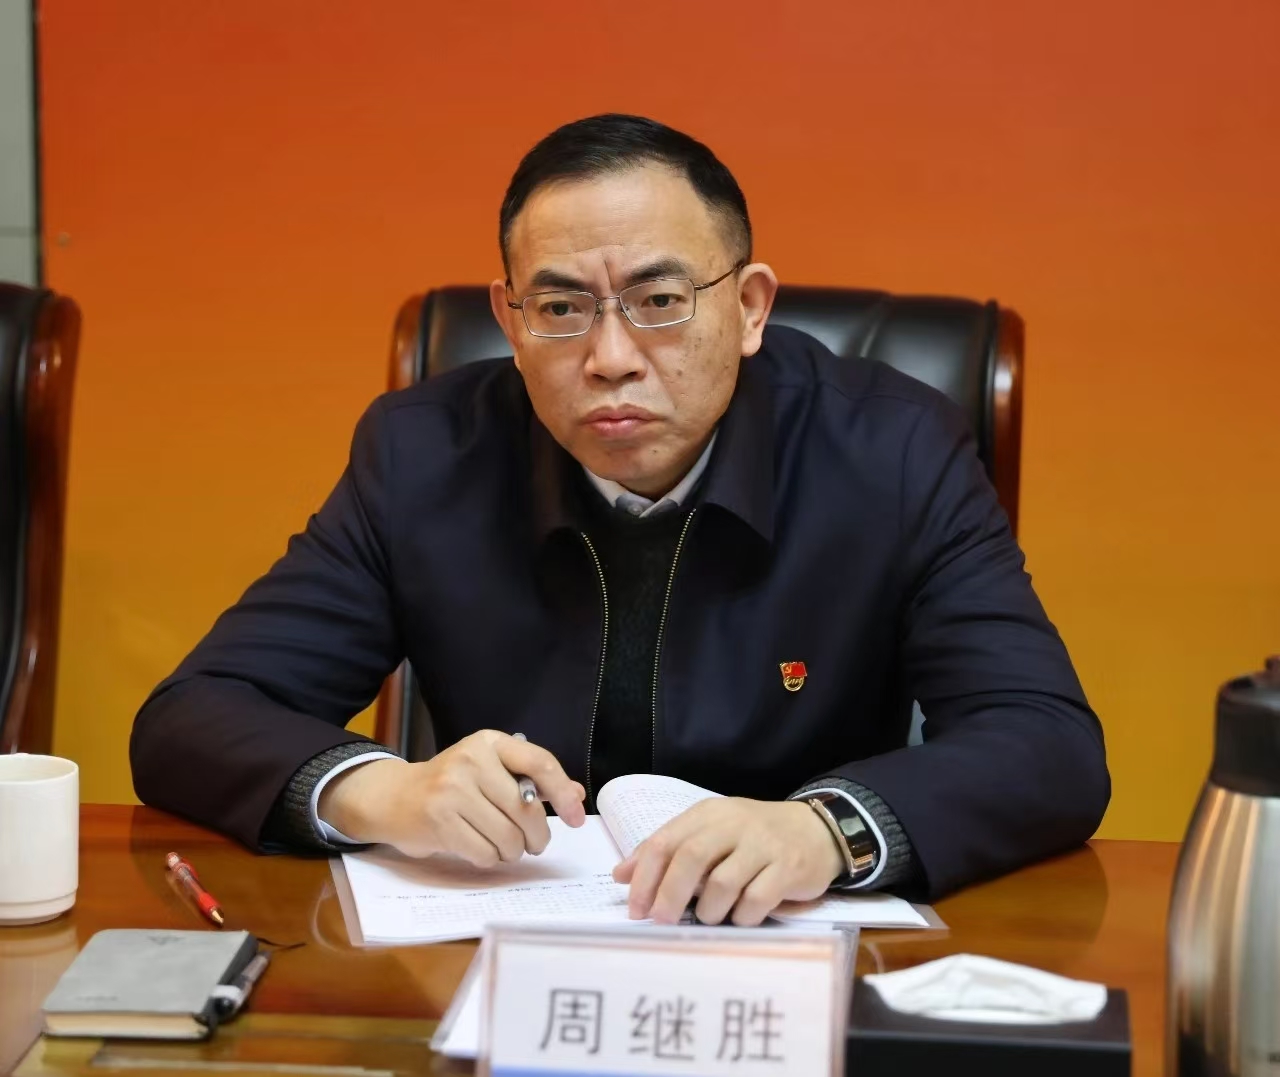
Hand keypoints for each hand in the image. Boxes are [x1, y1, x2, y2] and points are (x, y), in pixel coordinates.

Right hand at [317, 731, 585, 865]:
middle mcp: (471, 759)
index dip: (563, 793)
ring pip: (507, 835)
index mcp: (489, 742)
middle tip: (534, 844)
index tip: (575, 817)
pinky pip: (484, 852)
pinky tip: (481, 849)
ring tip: (505, 846)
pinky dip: (490, 858)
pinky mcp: (438, 819)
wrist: (395, 797)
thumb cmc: (453, 785)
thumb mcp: (491, 771)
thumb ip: (532, 781)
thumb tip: (576, 795)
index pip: (539, 763)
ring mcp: (452, 789)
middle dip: (537, 835)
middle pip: (526, 808)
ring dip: (514, 851)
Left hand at [612, 798, 843, 925]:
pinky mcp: (788, 867)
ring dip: (708, 910)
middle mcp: (734, 824)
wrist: (816, 830)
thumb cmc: (753, 837)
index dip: (644, 876)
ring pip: (723, 882)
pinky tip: (740, 918)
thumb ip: (667, 850)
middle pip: (691, 857)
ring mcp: (763, 845)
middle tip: (660, 921)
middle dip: (669, 895)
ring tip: (709, 918)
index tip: (635, 908)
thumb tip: (620, 875)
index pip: (666, 840)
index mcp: (709, 814)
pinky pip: (756, 900)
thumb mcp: (710, 833)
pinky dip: (742, 917)